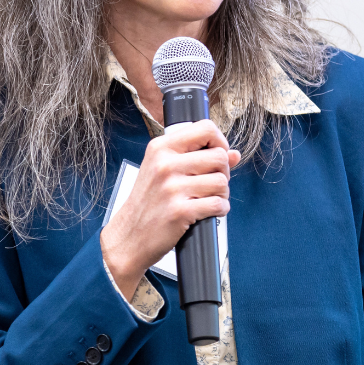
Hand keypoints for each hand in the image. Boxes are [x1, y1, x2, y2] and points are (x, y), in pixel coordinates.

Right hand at [101, 120, 239, 299]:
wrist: (129, 236)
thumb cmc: (148, 202)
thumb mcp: (164, 171)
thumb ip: (198, 157)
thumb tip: (234, 154)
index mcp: (161, 148)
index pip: (205, 128)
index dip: (219, 142)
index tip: (217, 155)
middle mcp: (165, 164)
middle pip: (219, 156)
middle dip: (223, 172)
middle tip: (212, 183)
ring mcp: (172, 188)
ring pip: (222, 182)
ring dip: (222, 193)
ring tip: (208, 198)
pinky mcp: (180, 211)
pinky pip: (218, 204)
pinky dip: (220, 210)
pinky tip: (208, 211)